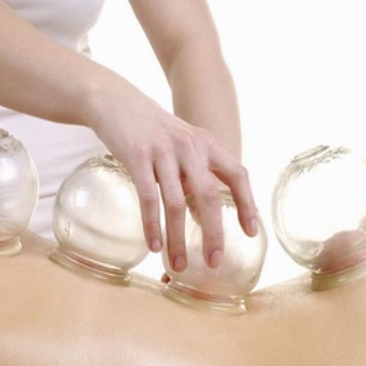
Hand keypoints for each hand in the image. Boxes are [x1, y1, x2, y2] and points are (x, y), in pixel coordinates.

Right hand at [92, 94, 257, 270]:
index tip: (250, 233)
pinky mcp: (137, 156)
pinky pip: (149, 197)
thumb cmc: (148, 128)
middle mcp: (189, 147)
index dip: (247, 204)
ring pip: (177, 203)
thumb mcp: (180, 142)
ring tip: (178, 266)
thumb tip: (199, 211)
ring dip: (178, 239)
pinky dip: (152, 225)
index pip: (237, 174)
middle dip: (214, 233)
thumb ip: (193, 171)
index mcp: (205, 143)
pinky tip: (154, 246)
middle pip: (210, 195)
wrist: (114, 100)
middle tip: (214, 262)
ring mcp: (163, 151)